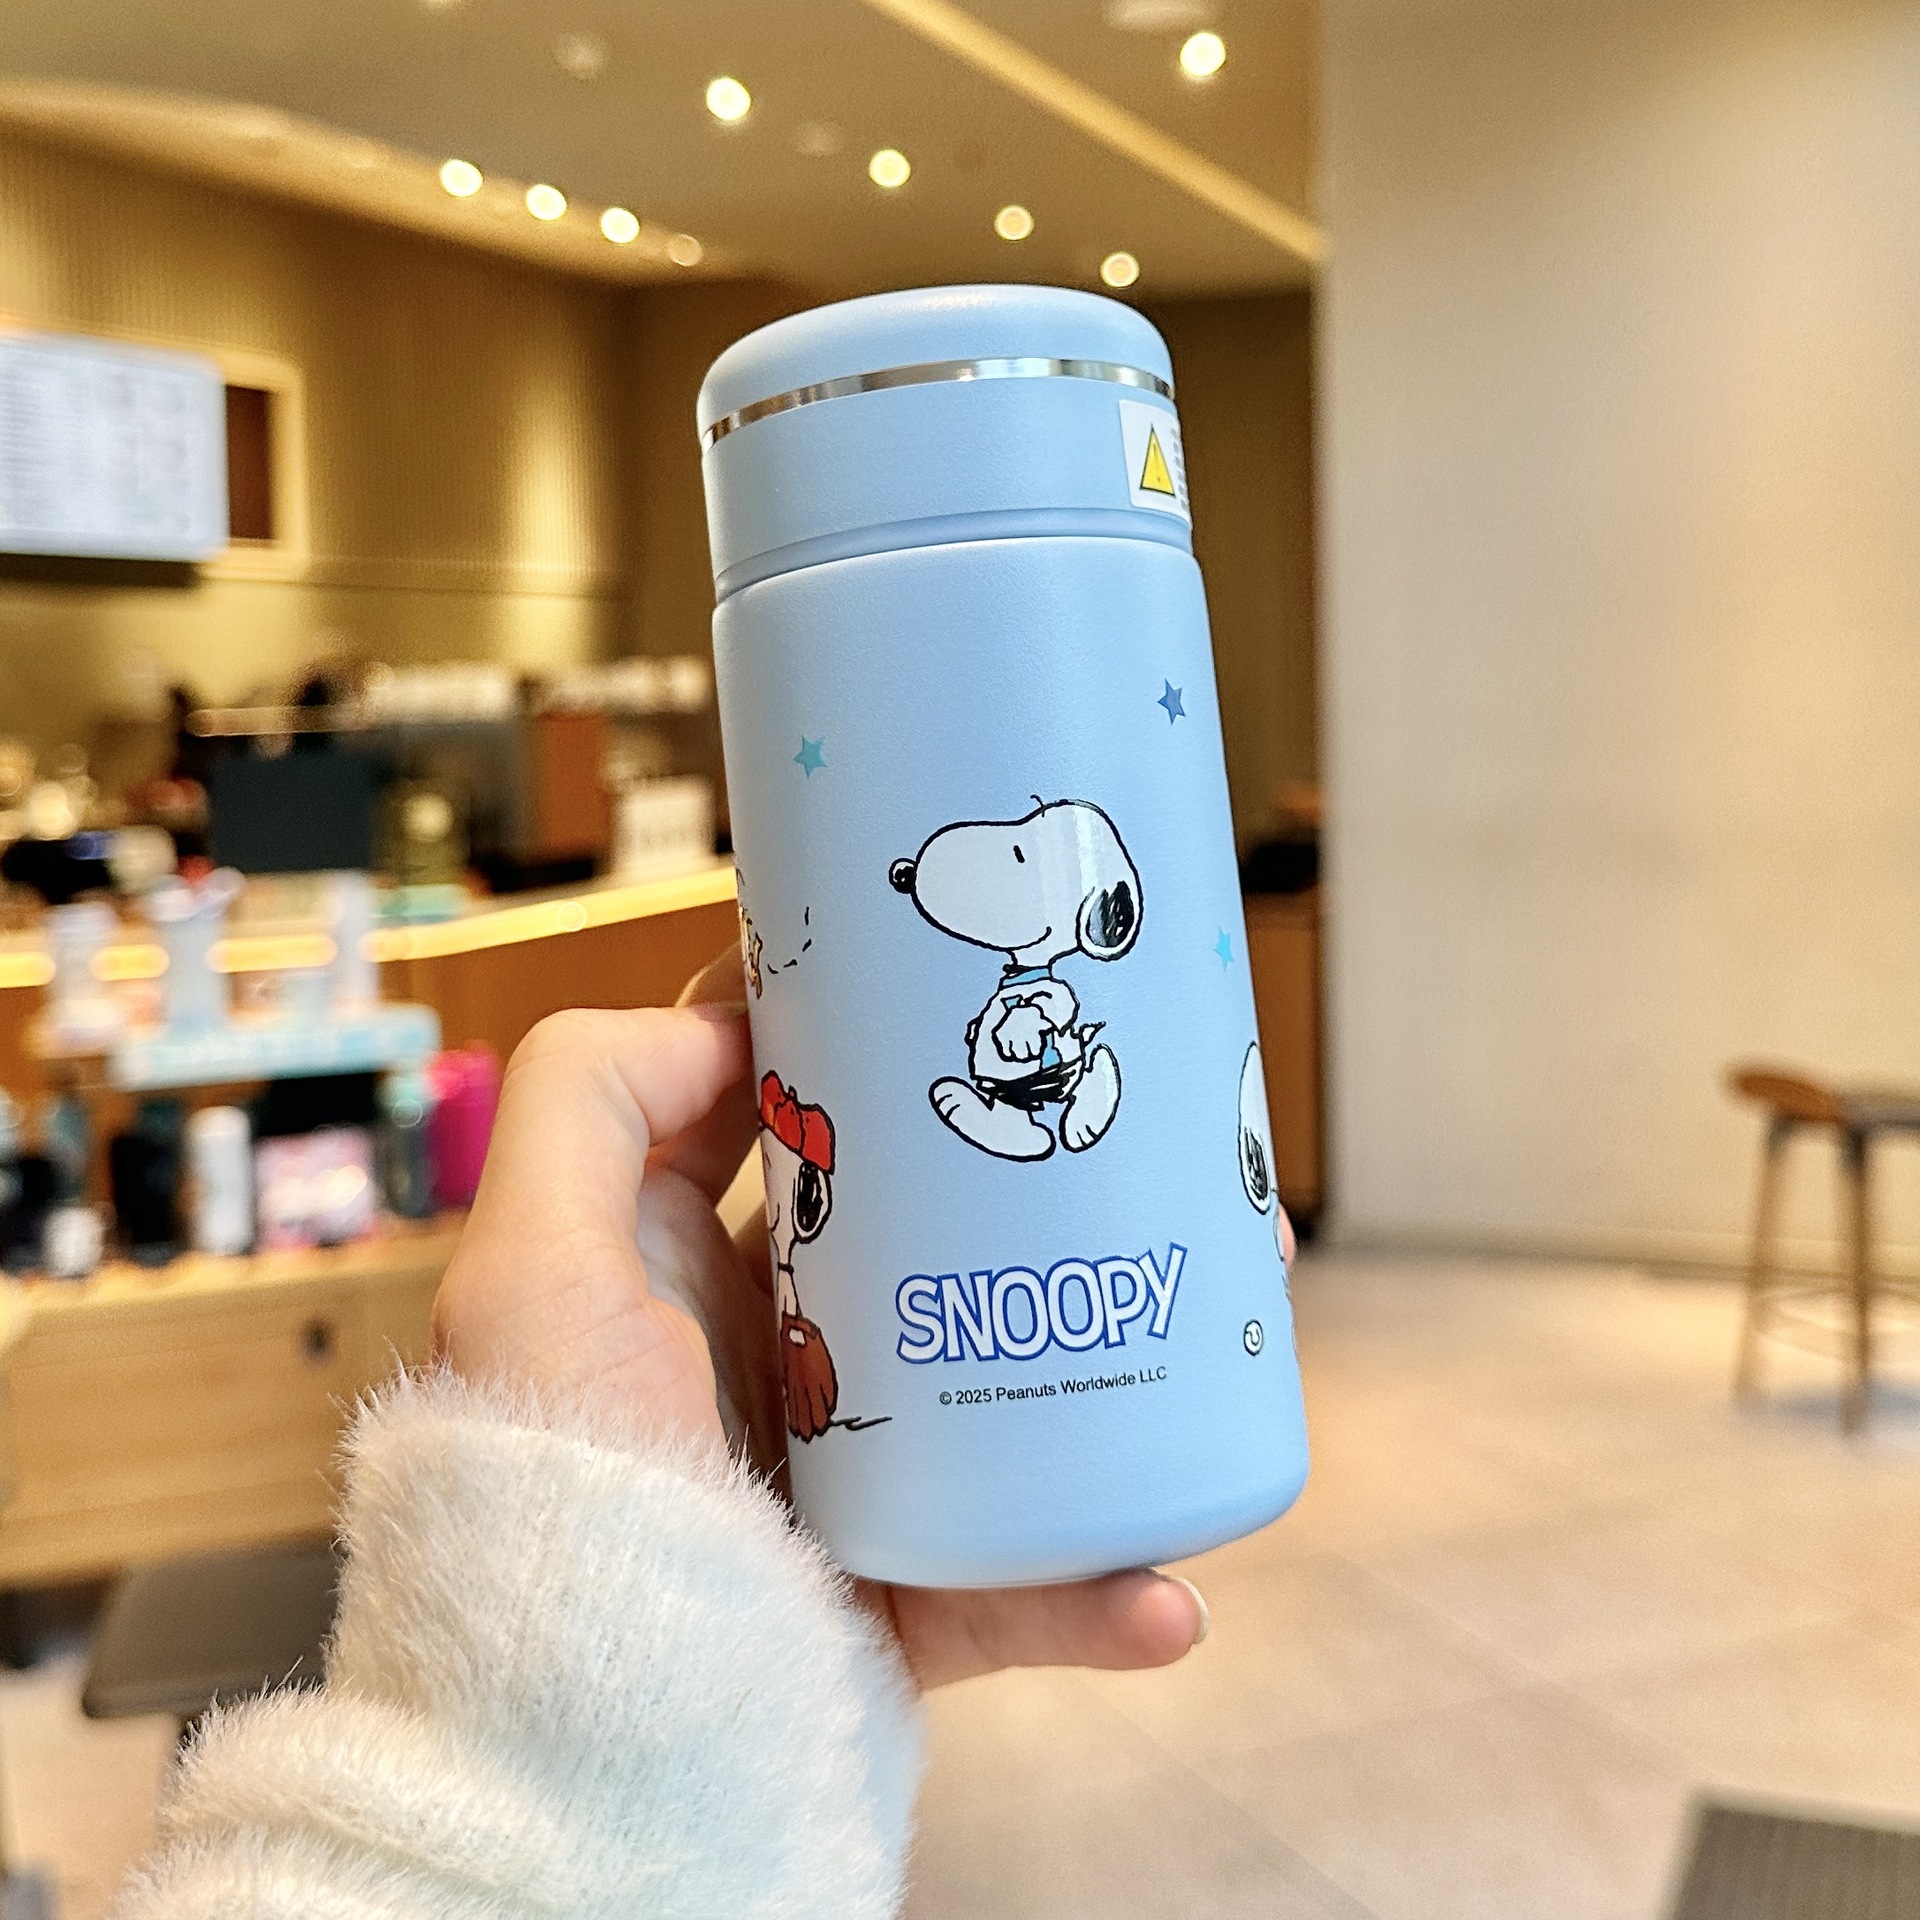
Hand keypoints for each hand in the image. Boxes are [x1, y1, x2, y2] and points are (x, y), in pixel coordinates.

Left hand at [433, 951, 1217, 1688]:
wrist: (581, 1749)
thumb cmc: (541, 1498)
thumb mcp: (528, 1269)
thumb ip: (588, 1101)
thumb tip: (723, 1022)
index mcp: (676, 1275)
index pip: (777, 1123)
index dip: (853, 1051)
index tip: (952, 998)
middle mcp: (765, 1358)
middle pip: (918, 1240)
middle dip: (1021, 1191)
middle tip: (1123, 1141)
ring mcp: (843, 1478)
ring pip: (1002, 1393)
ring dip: (1111, 1373)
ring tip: (1205, 1330)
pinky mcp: (899, 1600)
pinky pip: (1026, 1591)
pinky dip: (1101, 1594)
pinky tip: (1167, 1594)